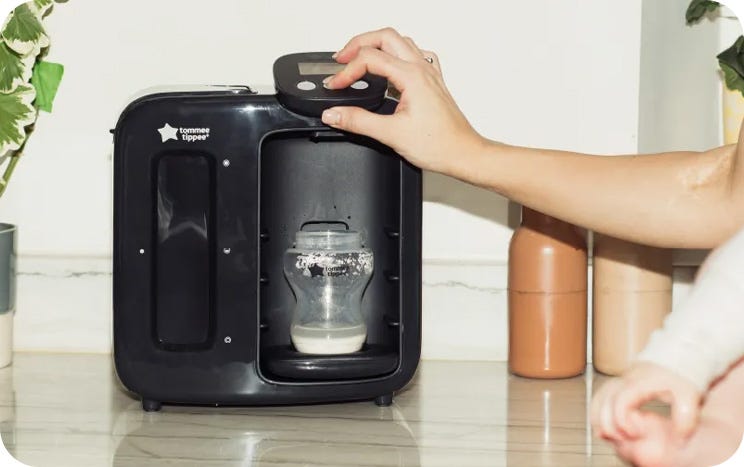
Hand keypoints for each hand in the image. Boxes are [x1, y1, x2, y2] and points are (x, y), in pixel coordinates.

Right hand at [321, 28, 486, 175]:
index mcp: (412, 76)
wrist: (463, 154)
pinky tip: (390, 69)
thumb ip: (358, 121)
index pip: (370, 58)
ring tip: (359, 59)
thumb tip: (334, 113)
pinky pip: (415, 56)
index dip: (347, 71)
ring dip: (377, 45)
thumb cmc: (439, 144)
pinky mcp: (432, 82)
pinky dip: (396, 55)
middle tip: (341, 59)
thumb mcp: (391, 134)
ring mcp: (430, 73)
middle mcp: (422, 69)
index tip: (336, 86)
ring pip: (400, 42)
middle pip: (385, 37)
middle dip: (358, 44)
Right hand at [591, 361, 701, 442]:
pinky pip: (599, 397)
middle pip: (603, 400)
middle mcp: (625, 381)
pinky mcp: (617, 385)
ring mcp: (619, 382)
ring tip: (605, 434)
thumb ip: (686, 416)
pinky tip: (603, 425)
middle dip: (607, 423)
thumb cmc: (680, 374)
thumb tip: (679, 436)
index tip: (634, 433)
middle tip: (619, 438)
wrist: (676, 357)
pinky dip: (597, 412)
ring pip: (598, 398)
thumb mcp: (689, 394)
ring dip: (597, 418)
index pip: (620, 401)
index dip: (622, 420)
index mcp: (639, 383)